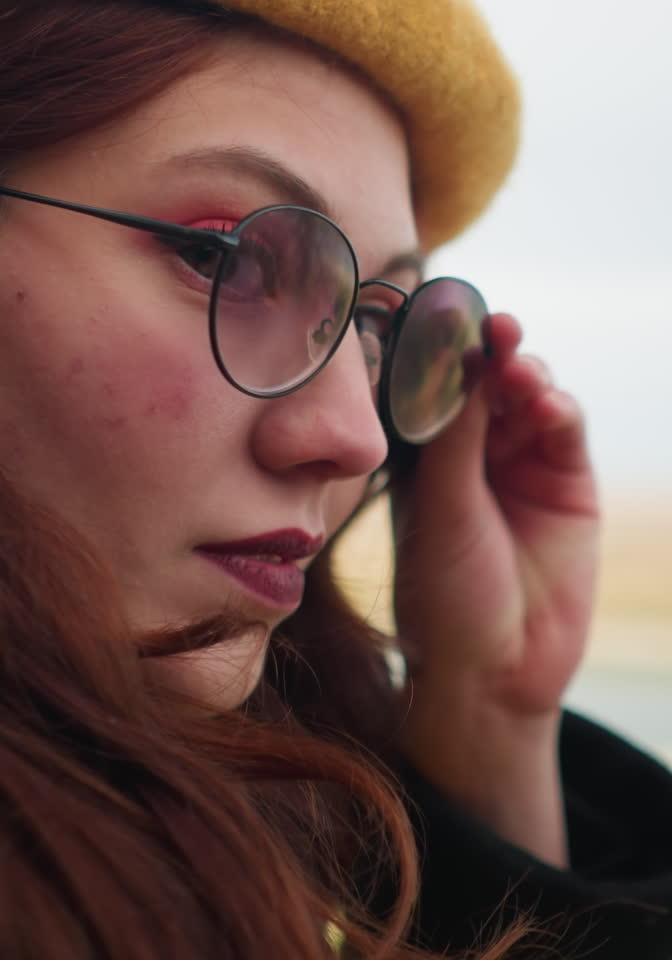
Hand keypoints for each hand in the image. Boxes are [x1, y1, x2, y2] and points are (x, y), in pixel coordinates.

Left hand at [390, 313, 599, 861]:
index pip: (431, 383)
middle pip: (483, 379)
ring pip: (525, 394)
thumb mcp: (438, 507)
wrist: (495, 672)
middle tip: (492, 327)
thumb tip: (465, 361)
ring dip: (524, 374)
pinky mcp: (566, 482)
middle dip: (488, 349)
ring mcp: (519, 463)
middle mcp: (470, 451)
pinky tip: (544, 403)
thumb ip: (454, 436)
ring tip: (518, 373)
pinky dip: (557, 406)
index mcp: (421, 455)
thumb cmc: (443, 594)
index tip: (443, 314)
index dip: (439, 347)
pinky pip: (563, 427)